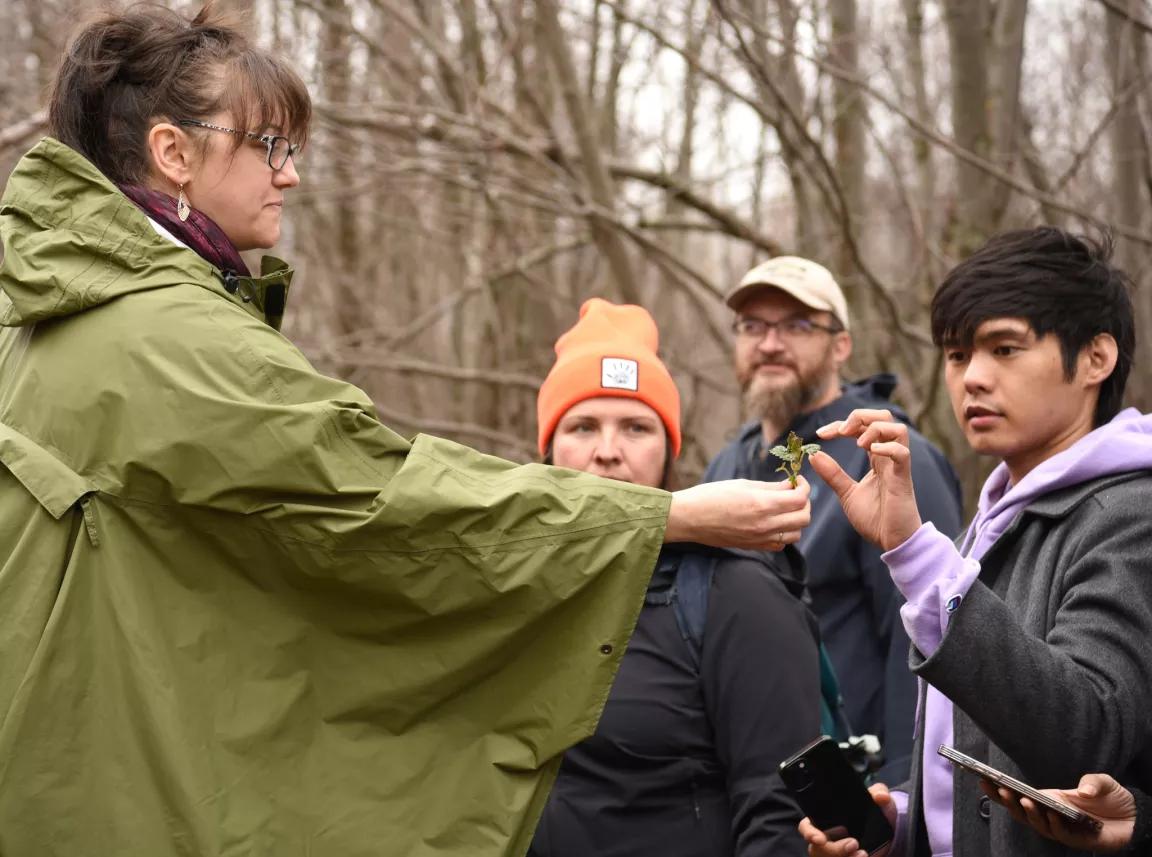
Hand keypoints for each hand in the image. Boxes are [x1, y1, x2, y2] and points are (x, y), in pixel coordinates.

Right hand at [665, 477, 810, 549]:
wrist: (688, 518)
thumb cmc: (710, 496)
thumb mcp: (741, 484)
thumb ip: (770, 487)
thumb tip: (790, 486)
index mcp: (761, 504)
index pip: (799, 499)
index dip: (804, 488)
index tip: (799, 481)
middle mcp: (764, 524)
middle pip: (803, 518)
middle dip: (804, 503)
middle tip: (795, 493)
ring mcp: (760, 539)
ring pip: (796, 534)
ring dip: (796, 520)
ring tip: (786, 508)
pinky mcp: (753, 547)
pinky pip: (780, 544)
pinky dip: (784, 534)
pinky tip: (774, 523)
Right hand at [799, 782, 896, 856]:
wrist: (888, 832)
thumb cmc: (874, 812)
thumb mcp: (877, 800)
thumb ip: (879, 793)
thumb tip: (880, 796)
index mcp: (825, 820)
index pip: (807, 827)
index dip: (809, 833)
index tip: (819, 839)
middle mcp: (827, 839)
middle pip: (818, 849)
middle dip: (835, 849)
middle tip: (854, 844)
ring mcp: (836, 854)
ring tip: (863, 854)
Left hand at [809, 409, 921, 551]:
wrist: (893, 542)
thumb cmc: (875, 518)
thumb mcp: (846, 493)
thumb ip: (833, 474)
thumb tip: (814, 455)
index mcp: (876, 457)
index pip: (862, 427)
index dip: (841, 424)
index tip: (820, 434)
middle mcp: (889, 457)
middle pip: (884, 417)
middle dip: (860, 416)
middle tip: (841, 431)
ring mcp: (898, 466)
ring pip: (897, 429)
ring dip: (874, 428)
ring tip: (857, 443)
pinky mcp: (903, 479)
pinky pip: (902, 453)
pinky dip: (887, 447)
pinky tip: (870, 451)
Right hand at [980, 775, 1135, 852]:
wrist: (1135, 819)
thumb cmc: (1114, 800)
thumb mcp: (1103, 782)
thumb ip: (1092, 781)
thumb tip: (1081, 792)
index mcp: (1050, 798)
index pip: (1019, 796)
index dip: (1000, 791)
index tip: (983, 779)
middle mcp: (1051, 814)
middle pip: (1021, 812)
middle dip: (1007, 801)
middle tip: (999, 789)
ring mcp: (1062, 828)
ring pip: (1037, 825)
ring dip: (1028, 813)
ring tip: (1022, 799)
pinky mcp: (1077, 840)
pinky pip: (1061, 835)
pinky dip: (1054, 826)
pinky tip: (1052, 815)